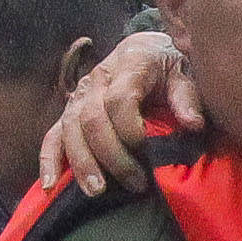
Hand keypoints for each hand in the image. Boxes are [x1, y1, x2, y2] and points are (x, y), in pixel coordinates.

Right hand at [34, 30, 195, 194]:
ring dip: (82, 163)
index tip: (146, 151)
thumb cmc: (170, 66)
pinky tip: (49, 185)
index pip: (119, 99)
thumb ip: (187, 96)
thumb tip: (192, 124)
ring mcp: (80, 95)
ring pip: (70, 129)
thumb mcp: (185, 72)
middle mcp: (98, 78)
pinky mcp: (70, 111)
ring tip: (97, 191)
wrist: (149, 49)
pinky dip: (48, 160)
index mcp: (129, 62)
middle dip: (111, 155)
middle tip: (135, 184)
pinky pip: (53, 135)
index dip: (129, 128)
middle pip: (91, 118)